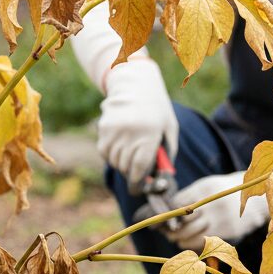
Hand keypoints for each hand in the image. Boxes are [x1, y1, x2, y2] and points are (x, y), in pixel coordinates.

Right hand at [96, 58, 177, 188]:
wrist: (136, 85)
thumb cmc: (157, 111)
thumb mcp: (169, 130)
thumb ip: (166, 155)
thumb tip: (157, 180)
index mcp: (149, 133)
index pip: (140, 167)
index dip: (138, 182)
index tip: (138, 189)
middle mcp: (129, 132)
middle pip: (126, 167)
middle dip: (131, 173)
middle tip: (137, 171)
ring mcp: (113, 130)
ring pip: (114, 161)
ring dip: (121, 164)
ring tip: (130, 153)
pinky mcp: (103, 128)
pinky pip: (105, 151)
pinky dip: (111, 154)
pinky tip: (120, 144)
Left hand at [168, 171, 268, 250]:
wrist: (256, 199)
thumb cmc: (225, 192)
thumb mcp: (208, 187)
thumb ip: (190, 196)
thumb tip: (167, 210)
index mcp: (205, 189)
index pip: (178, 204)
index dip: (167, 213)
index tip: (161, 218)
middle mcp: (212, 204)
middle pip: (183, 220)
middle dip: (172, 228)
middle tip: (166, 232)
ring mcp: (221, 218)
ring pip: (191, 233)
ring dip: (179, 238)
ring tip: (175, 238)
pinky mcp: (228, 231)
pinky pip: (203, 241)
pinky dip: (192, 244)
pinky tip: (186, 242)